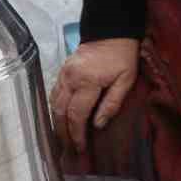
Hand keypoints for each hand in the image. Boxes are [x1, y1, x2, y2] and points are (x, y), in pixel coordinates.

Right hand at [50, 38, 138, 152]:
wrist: (111, 31)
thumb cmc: (122, 56)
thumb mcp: (126, 80)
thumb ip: (112, 103)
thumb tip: (98, 125)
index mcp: (87, 82)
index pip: (77, 115)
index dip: (77, 134)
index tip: (80, 148)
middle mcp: (71, 78)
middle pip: (60, 112)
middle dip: (63, 133)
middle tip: (68, 149)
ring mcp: (63, 74)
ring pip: (54, 103)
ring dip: (57, 122)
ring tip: (63, 139)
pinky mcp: (62, 71)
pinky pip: (54, 94)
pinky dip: (56, 109)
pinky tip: (60, 119)